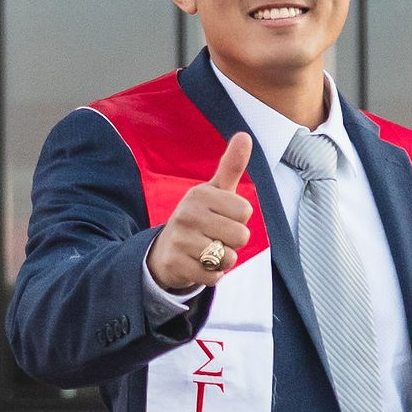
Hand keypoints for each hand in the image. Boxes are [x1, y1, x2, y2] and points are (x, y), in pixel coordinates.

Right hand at [150, 132, 255, 294]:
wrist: (165, 250)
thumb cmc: (199, 217)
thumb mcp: (215, 191)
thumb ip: (231, 165)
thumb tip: (244, 134)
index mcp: (200, 194)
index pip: (245, 212)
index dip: (239, 219)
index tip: (221, 217)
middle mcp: (187, 214)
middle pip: (241, 236)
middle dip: (232, 242)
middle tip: (213, 236)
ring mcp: (180, 239)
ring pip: (228, 258)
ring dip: (223, 260)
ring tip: (206, 251)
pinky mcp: (176, 264)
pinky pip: (214, 276)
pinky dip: (212, 275)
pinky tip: (198, 264)